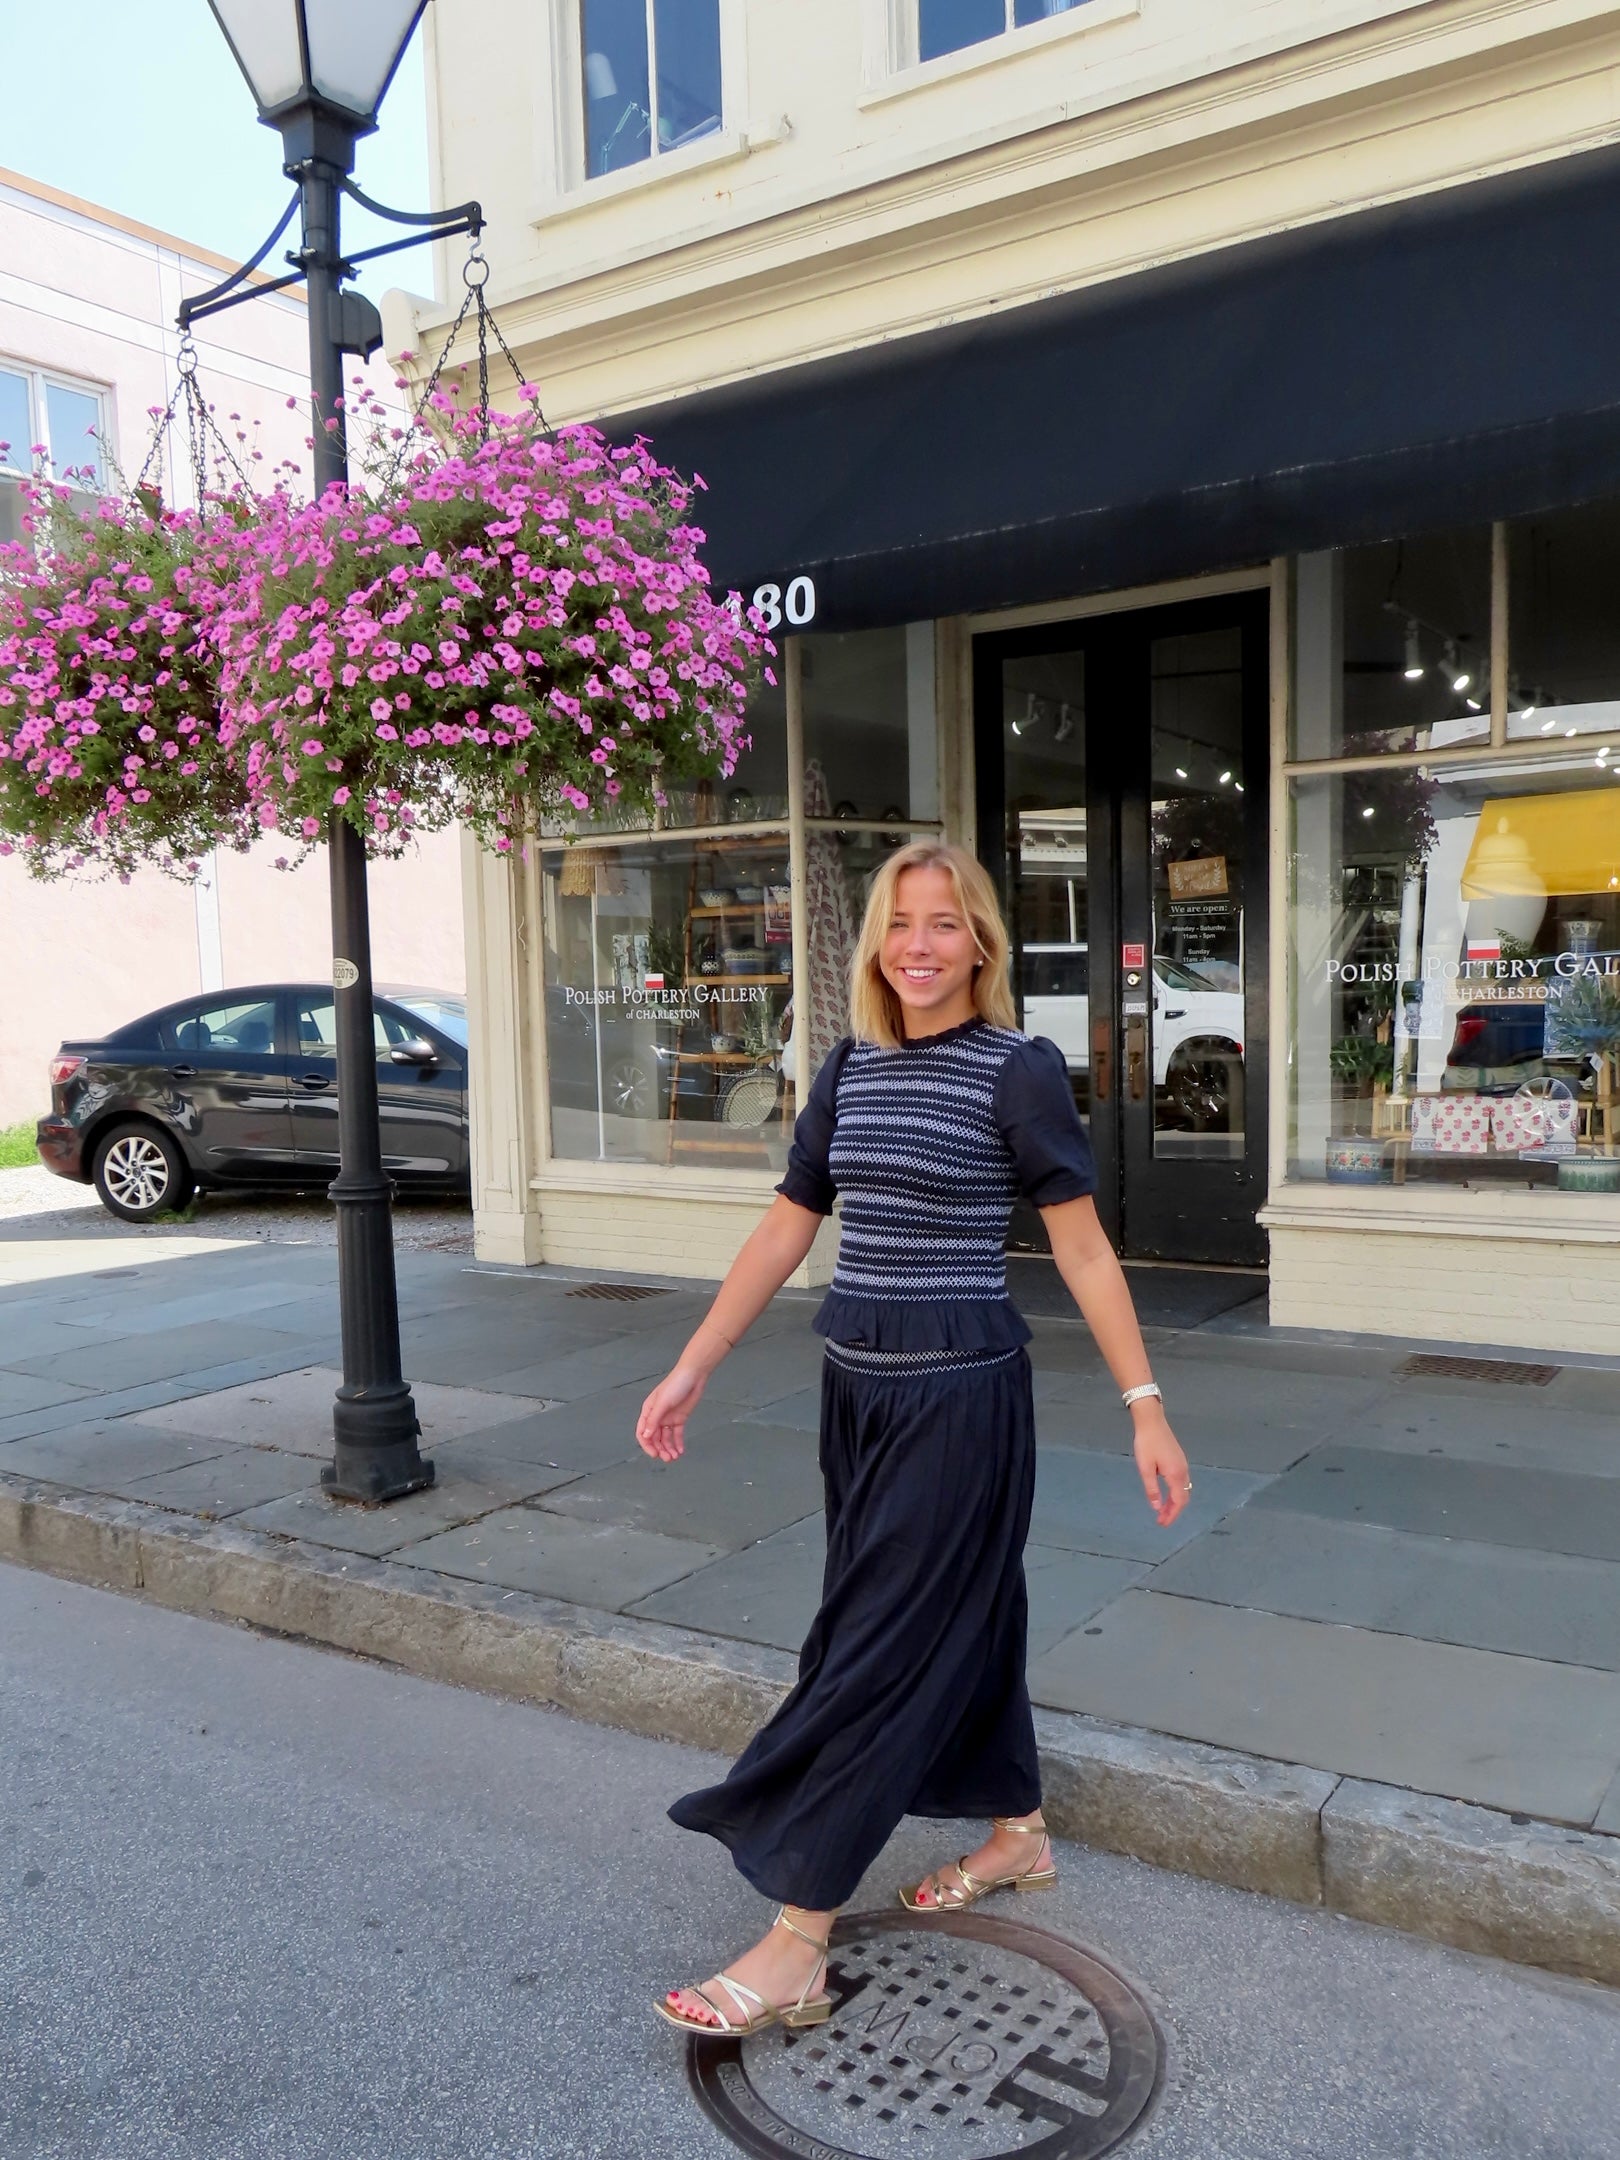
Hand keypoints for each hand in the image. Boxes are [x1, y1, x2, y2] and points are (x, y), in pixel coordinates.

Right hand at [636, 1364, 707, 1461]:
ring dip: (669, 1449)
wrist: (694, 1376)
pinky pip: (677, 1434)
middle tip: (668, 1458)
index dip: (647, 1445)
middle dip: (660, 1449)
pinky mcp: (680, 1419)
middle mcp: (657, 1416)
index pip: (642, 1432)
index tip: (654, 1454)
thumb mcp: (662, 1403)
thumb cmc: (675, 1385)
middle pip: (655, 1438)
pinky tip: (681, 1451)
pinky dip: (678, 1443)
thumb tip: (645, 1436)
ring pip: (665, 1438)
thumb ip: (654, 1420)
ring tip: (675, 1457)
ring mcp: (668, 1418)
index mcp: (648, 1411)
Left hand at [1132, 1411, 1192, 1527]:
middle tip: (1161, 1520)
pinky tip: (1167, 1494)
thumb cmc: (1146, 1444)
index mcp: (1176, 1475)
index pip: (1178, 1501)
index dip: (1172, 1515)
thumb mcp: (1145, 1468)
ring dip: (1175, 1502)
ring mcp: (1183, 1465)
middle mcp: (1183, 1471)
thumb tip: (1157, 1507)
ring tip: (1163, 1510)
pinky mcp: (1180, 1460)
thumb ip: (1152, 1489)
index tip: (1162, 1524)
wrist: (1152, 1421)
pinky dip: (1176, 1493)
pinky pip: (1182, 1482)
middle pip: (1183, 1497)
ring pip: (1183, 1490)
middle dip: (1174, 1511)